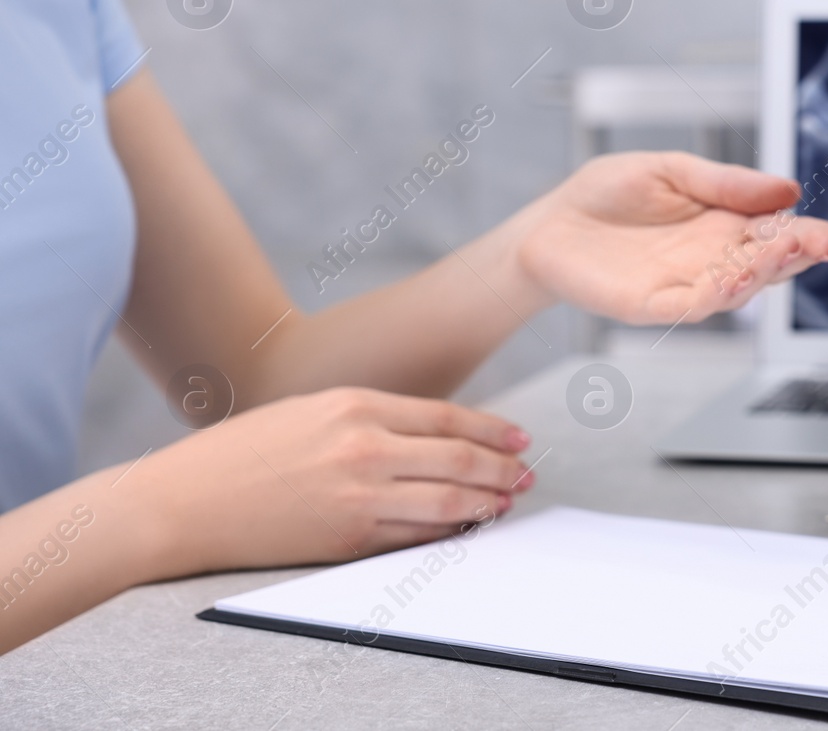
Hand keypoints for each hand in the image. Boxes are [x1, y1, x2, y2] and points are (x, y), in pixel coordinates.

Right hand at [128, 387, 531, 575]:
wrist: (182, 503)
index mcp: (355, 405)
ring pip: (447, 502)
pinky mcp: (346, 540)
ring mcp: (357, 498)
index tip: (521, 438)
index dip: (493, 430)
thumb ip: (372, 417)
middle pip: (459, 459)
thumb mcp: (312, 410)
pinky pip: (414, 536)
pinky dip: (448, 532)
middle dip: (502, 469)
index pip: (448, 418)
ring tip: (507, 502)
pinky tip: (465, 527)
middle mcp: (363, 449)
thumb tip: (436, 434)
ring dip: (486, 504)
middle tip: (527, 474)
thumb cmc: (244, 452)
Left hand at [515, 151, 827, 323]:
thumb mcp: (670, 170)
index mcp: (726, 226)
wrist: (548, 225)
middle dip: (808, 254)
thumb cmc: (607, 196)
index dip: (823, 240)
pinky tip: (737, 278)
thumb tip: (788, 191)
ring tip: (790, 248)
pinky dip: (718, 295)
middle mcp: (715, 260)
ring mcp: (686, 285)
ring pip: (740, 288)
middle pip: (773, 263)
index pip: (785, 234)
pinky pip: (692, 305)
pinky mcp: (652, 305)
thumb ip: (725, 183)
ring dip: (767, 271)